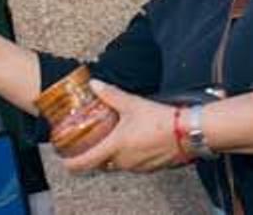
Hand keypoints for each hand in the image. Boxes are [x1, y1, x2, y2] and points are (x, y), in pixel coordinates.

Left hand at [62, 81, 182, 173]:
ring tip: (112, 141)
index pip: (86, 162)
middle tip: (91, 145)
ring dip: (112, 155)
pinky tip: (133, 143)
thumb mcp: (131, 103)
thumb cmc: (160, 119)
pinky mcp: (150, 167)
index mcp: (115, 147)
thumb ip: (110, 94)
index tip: (65, 162)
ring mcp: (137, 166)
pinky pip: (132, 164)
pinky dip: (128, 156)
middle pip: (102, 164)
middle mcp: (124, 161)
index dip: (72, 164)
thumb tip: (94, 84)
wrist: (186, 132)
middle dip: (95, 155)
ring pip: (117, 164)